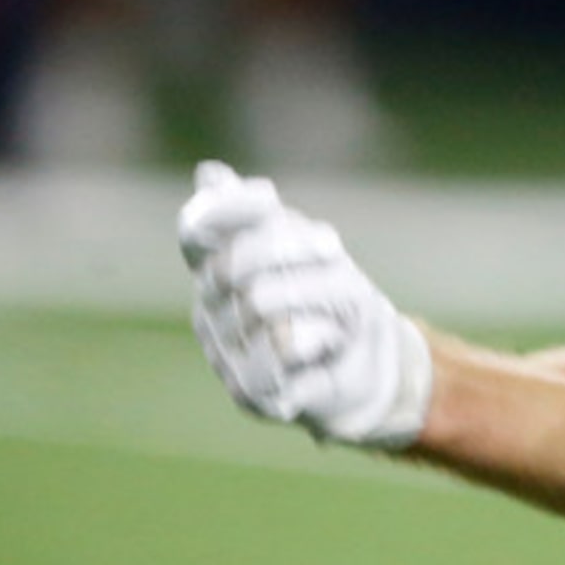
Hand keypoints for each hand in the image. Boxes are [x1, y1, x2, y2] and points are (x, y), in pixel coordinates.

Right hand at [176, 160, 432, 449]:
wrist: (367, 362)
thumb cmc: (334, 299)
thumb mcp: (308, 247)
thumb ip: (258, 216)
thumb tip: (207, 172)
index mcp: (216, 271)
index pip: (197, 230)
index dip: (228, 209)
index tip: (270, 196)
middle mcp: (209, 311)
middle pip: (237, 261)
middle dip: (295, 248)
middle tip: (333, 251)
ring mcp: (223, 353)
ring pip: (266, 301)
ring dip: (320, 296)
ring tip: (330, 312)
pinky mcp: (250, 392)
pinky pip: (286, 348)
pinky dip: (321, 338)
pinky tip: (324, 348)